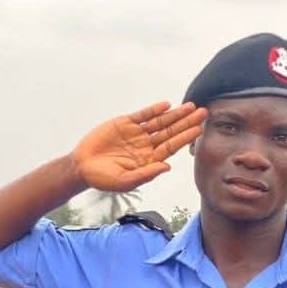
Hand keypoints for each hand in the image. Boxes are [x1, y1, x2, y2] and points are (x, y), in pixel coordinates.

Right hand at [72, 101, 206, 192]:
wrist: (82, 167)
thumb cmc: (104, 179)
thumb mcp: (126, 181)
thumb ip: (146, 174)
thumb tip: (167, 167)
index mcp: (149, 160)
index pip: (172, 147)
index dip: (185, 138)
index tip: (198, 130)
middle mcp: (146, 146)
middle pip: (171, 132)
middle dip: (187, 122)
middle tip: (204, 112)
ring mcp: (136, 134)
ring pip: (160, 122)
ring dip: (175, 114)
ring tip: (191, 106)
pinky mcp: (124, 123)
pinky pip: (142, 115)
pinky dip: (154, 110)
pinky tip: (166, 106)